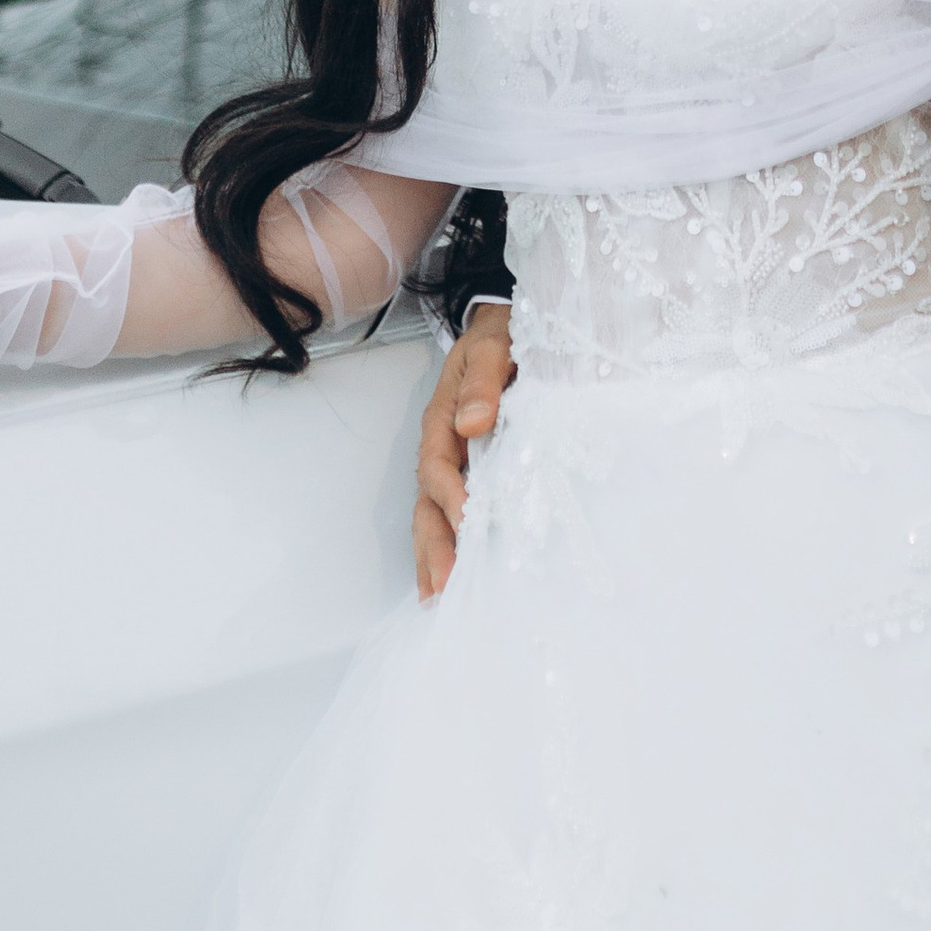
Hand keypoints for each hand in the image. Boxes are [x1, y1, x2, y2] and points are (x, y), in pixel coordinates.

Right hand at [413, 304, 512, 600]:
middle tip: (444, 588)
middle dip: (434, 546)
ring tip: (439, 600)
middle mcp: (441, 448)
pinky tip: (456, 580)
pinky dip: (450, 548)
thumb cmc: (498, 337)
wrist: (503, 330)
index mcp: (443, 418)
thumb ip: (483, 379)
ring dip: (434, 557)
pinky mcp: (469, 475)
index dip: (452, 495)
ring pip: (434, 516)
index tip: (468, 522)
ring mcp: (452, 465)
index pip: (440, 465)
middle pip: (427, 503)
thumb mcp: (491, 345)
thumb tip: (472, 422)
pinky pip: (452, 515)